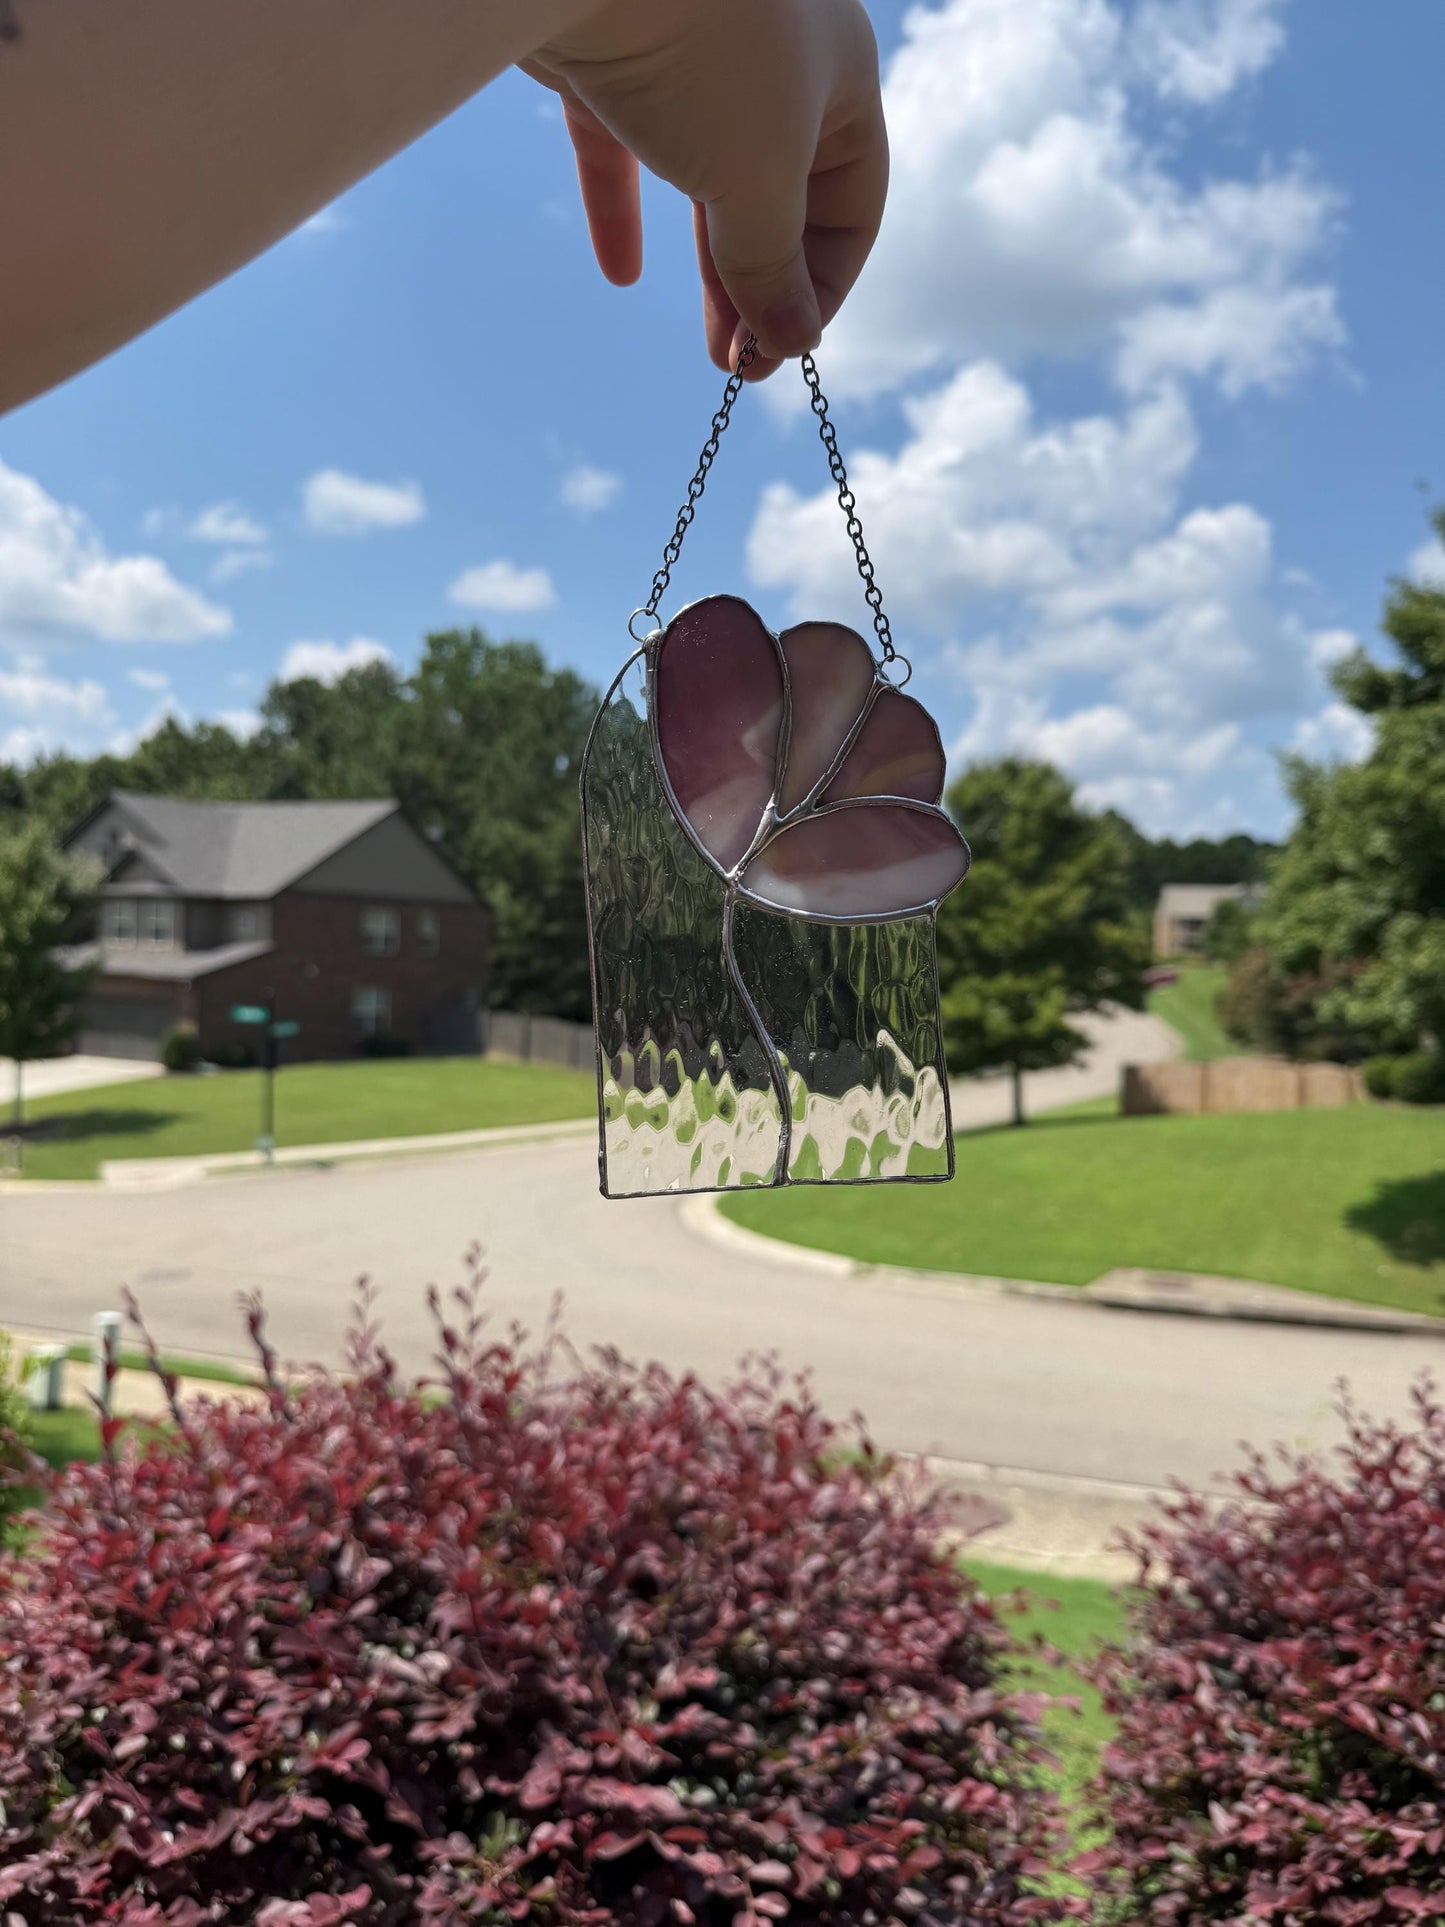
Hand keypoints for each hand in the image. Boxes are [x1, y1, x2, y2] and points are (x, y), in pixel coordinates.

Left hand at [523, 0, 887, 379]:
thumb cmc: (704, 50)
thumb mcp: (757, 178)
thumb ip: (772, 264)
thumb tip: (794, 339)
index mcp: (839, 78)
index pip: (852, 204)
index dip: (825, 286)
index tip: (784, 348)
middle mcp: (774, 61)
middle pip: (782, 199)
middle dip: (763, 287)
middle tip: (741, 366)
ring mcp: (691, 56)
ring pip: (708, 179)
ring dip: (711, 267)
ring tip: (708, 346)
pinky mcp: (612, 57)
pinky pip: (625, 149)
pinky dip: (623, 211)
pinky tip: (619, 275)